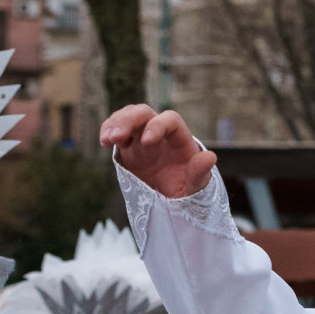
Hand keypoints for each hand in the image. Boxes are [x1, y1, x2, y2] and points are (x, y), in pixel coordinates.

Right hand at [99, 105, 216, 197]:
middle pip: (144, 113)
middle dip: (129, 120)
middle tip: (116, 137)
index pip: (170, 120)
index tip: (147, 142)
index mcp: (180, 139)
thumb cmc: (188, 191)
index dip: (158, 125)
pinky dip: (108, 131)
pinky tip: (104, 141)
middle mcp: (161, 133)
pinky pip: (117, 130)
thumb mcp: (196, 188)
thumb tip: (210, 157)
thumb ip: (200, 173)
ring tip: (106, 139)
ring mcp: (142, 137)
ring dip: (115, 123)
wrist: (173, 200)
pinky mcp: (129, 146)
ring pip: (128, 117)